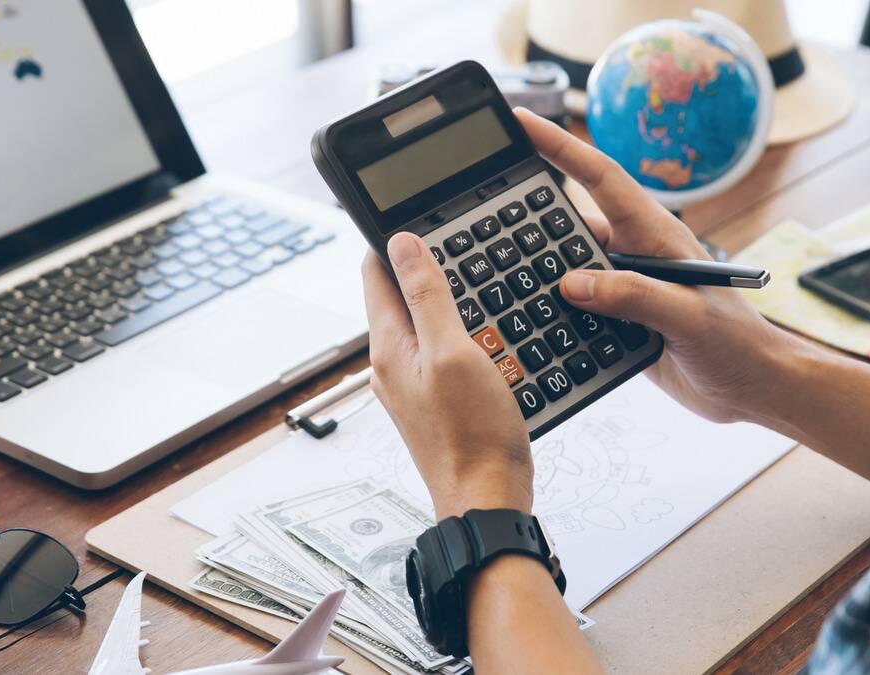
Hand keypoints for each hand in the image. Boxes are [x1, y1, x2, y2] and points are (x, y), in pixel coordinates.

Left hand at [362, 234, 532, 518]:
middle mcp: (392, 364)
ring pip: (426, 324)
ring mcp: (412, 385)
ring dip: (451, 301)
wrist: (487, 500)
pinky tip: (492, 334)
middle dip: (427, 267)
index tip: (419, 214)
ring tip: (483, 281)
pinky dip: (465, 334)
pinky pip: (444, 352)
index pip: (376, 273)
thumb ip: (427, 296)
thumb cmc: (472, 435)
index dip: (394, 239)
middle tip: (462, 241)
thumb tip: (402, 243)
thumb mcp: (452, 352)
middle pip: (401, 296)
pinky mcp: (436, 402)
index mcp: (388, 346)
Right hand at [515, 108, 805, 424]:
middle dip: (528, 216)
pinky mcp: (616, 324)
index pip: (601, 178)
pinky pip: (570, 311)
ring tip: (490, 274)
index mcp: (655, 235)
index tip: (523, 120)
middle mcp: (633, 256)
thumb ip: (634, 295)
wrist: (753, 389)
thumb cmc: (737, 344)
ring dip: (534, 273)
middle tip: (480, 213)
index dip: (561, 147)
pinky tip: (521, 321)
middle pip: (569, 224)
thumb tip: (572, 283)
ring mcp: (622, 290)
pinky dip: (547, 313)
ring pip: (564, 271)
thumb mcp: (689, 316)